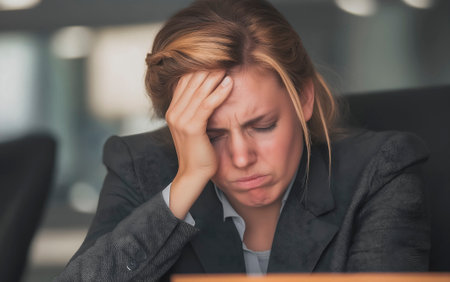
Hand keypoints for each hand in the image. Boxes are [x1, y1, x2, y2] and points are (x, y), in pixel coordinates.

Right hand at [165, 71, 232, 218]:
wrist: (192, 175)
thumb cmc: (198, 152)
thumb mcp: (194, 127)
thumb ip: (196, 110)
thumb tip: (208, 93)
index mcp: (173, 110)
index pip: (185, 81)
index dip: (200, 68)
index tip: (217, 57)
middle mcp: (174, 112)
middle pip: (191, 82)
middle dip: (209, 67)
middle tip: (226, 55)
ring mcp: (181, 120)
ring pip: (200, 91)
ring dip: (215, 76)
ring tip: (229, 64)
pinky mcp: (192, 127)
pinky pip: (207, 105)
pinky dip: (219, 93)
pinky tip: (229, 83)